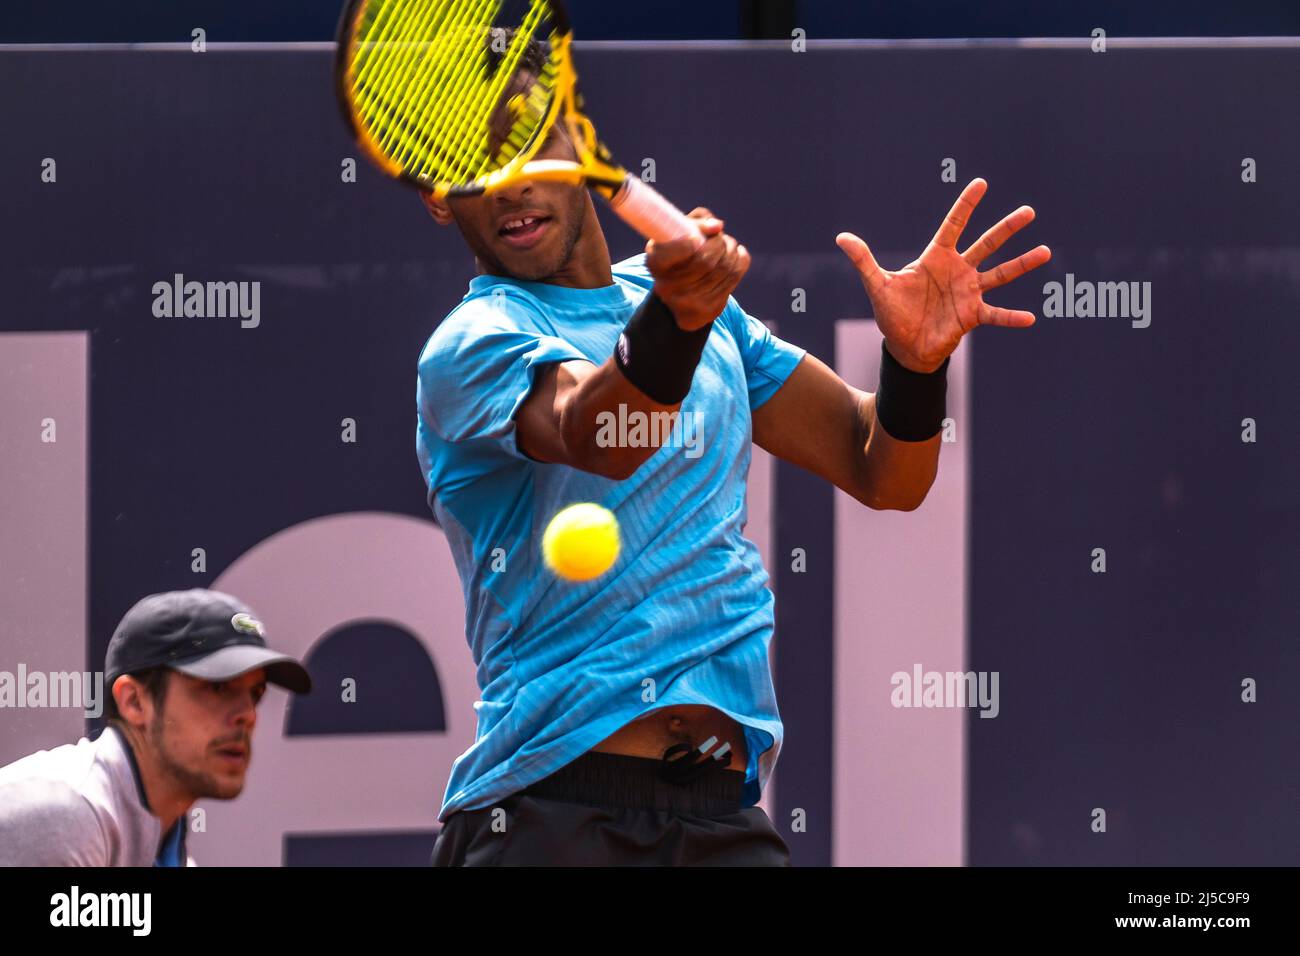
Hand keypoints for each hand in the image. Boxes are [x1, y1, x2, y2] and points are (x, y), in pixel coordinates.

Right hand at [645, 208, 750, 331]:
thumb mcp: (676, 236)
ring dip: (731, 250)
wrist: (679, 298)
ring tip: (728, 244)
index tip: (696, 238)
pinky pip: (733, 278)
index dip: (687, 243)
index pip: (671, 253)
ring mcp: (690, 302)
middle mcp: (668, 287)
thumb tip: (717, 226)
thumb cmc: (678, 257)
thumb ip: (694, 223)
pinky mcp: (710, 309)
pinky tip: (736, 253)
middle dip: (719, 243)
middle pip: (705, 261)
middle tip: (720, 236)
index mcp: (655, 264)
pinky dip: (740, 260)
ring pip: (723, 268)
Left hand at [836, 179, 1050, 372]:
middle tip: (1028, 211)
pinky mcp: (973, 316)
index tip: (981, 183)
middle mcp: (958, 270)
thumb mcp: (877, 285)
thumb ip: (864, 261)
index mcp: (937, 258)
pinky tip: (1031, 318)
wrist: (905, 346)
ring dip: (1022, 264)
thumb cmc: (893, 313)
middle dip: (1006, 228)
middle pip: (986, 244)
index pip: (953, 225)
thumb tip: (841, 237)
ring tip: (1045, 251)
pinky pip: (996, 315)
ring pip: (1000, 273)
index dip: (966, 205)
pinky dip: (1011, 317)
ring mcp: (969, 292)